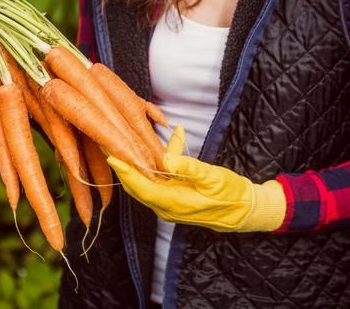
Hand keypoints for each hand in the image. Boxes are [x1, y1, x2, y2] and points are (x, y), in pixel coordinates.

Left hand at [107, 128, 285, 231]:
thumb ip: (190, 168)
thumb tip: (167, 159)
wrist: (245, 211)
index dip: (126, 172)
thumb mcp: (214, 178)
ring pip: (144, 184)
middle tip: (109, 146)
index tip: (112, 157)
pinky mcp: (173, 199)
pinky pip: (157, 182)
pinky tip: (168, 143)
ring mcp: (169, 205)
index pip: (142, 187)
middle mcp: (166, 207)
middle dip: (123, 167)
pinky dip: (155, 164)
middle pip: (137, 187)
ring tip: (123, 145)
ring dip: (135, 165)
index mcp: (175, 203)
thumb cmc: (232, 194)